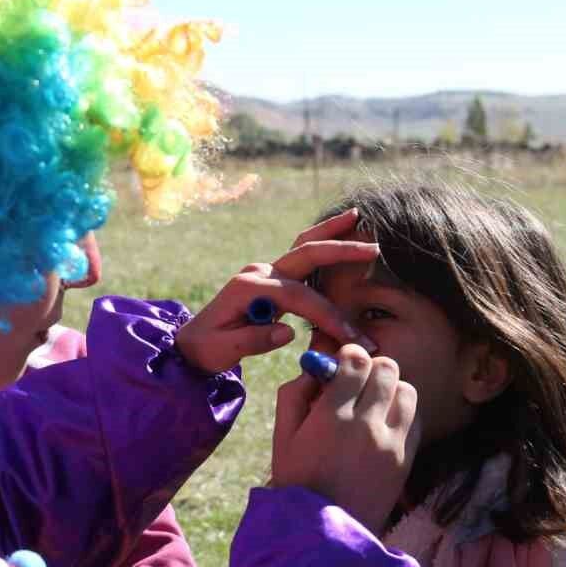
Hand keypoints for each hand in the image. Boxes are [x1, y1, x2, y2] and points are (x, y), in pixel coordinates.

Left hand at [174, 208, 379, 375]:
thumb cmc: (207, 349)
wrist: (192, 343)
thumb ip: (254, 341)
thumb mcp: (223, 351)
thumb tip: (288, 333)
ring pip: (303, 246)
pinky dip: (323, 243)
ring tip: (358, 215)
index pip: (298, 296)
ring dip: (331, 231)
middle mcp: (259, 272)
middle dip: (340, 250)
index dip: (327, 315)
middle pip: (304, 253)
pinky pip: (301, 256)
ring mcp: (265, 270)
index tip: (351, 338)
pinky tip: (343, 232)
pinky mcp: (272, 277)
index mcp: (248, 288)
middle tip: (373, 248)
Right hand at [270, 344, 419, 533]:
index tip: (343, 363)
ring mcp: (391, 444)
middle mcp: (366, 426)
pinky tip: (385, 426)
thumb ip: (294, 395)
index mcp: (331, 417)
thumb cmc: (296, 484)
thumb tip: (316, 368)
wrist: (323, 535)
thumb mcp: (282, 438)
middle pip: (388, 370)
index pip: (357, 361)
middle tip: (359, 383)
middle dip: (372, 370)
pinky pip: (416, 420)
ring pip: (407, 391)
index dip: (350, 356)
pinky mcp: (406, 460)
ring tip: (375, 404)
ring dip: (392, 390)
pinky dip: (403, 415)